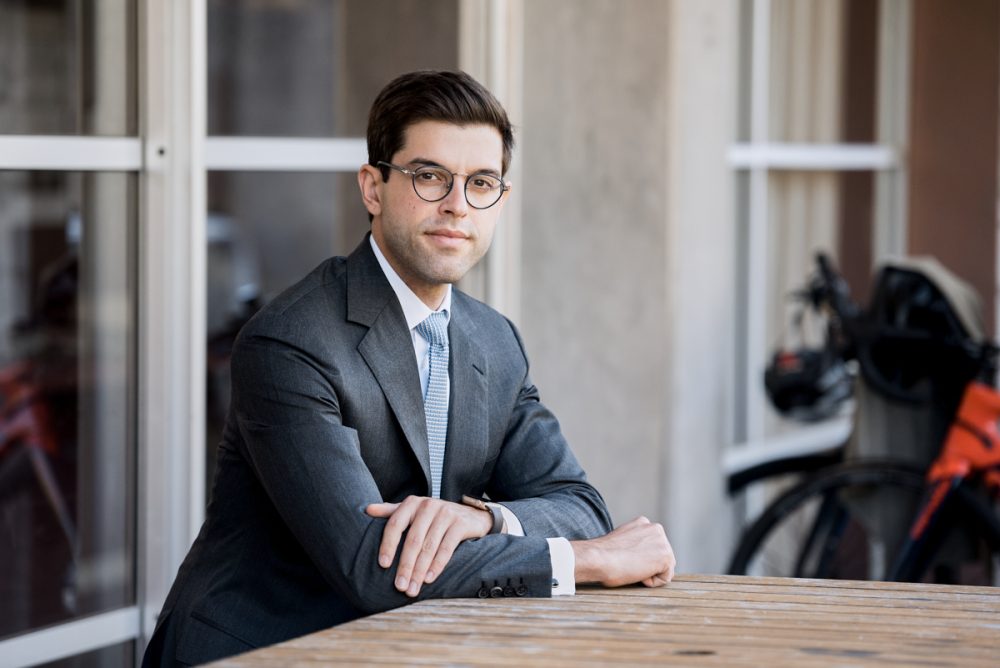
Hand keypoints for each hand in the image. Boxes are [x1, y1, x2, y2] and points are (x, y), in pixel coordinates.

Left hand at [366, 496, 492, 597]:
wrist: (471, 514)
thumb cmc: (435, 516)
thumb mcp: (414, 511)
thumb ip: (391, 511)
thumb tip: (367, 510)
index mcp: (412, 503)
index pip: (395, 524)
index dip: (388, 545)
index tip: (383, 565)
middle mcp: (428, 505)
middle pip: (413, 540)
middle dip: (405, 566)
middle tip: (399, 586)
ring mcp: (445, 513)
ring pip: (429, 547)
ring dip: (420, 571)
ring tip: (413, 588)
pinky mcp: (460, 524)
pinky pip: (446, 548)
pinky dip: (437, 565)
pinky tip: (430, 579)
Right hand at [571, 516, 674, 587]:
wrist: (599, 558)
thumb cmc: (602, 555)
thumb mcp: (621, 541)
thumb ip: (634, 542)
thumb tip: (637, 554)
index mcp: (643, 522)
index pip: (651, 547)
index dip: (638, 558)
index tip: (624, 557)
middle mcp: (656, 528)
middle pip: (661, 556)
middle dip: (647, 565)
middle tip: (627, 563)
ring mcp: (663, 542)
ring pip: (663, 568)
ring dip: (648, 573)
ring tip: (631, 566)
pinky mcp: (666, 556)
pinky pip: (664, 578)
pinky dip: (651, 582)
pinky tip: (636, 572)